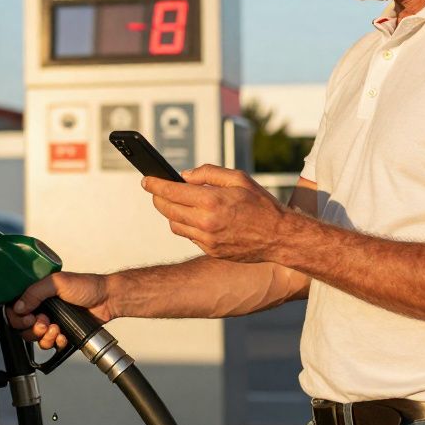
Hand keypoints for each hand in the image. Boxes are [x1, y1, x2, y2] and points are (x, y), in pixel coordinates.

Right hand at [5, 271, 110, 350]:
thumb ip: (35, 292)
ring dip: (44, 337)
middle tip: (44, 323)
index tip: (29, 318)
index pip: (16, 308)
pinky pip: (50, 344)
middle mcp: (42, 307)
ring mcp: (51, 320)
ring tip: (57, 329)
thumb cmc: (87, 286)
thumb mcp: (57, 283)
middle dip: (33, 329)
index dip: (18, 317)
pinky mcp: (61, 332)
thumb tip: (19, 306)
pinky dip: (56, 342)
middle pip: (23, 327)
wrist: (107, 300)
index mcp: (37, 293)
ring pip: (35, 338)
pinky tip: (63, 336)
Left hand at [144, 164, 288, 262]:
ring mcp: (207, 240)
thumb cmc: (260, 204)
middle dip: (158, 198)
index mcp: (211, 201)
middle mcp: (205, 222)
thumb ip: (209, 173)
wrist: (279, 237)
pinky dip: (187, 226)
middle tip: (156, 190)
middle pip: (167, 209)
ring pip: (174, 225)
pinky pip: (189, 236)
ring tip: (177, 202)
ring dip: (171, 213)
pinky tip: (195, 217)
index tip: (146, 179)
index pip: (171, 191)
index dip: (154, 184)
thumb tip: (185, 175)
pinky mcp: (211, 251)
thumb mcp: (238, 178)